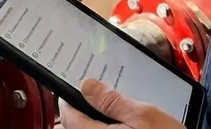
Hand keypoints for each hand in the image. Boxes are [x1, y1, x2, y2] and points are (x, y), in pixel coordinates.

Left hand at [60, 80, 186, 128]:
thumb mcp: (143, 115)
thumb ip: (112, 101)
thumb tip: (86, 86)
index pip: (66, 117)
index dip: (70, 100)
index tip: (80, 90)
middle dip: (77, 115)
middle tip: (95, 103)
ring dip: (89, 125)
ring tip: (110, 117)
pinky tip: (119, 128)